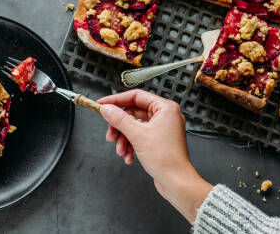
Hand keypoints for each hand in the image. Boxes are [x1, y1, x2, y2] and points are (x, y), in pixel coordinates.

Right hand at [98, 89, 212, 222]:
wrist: (176, 182)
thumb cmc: (167, 159)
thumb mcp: (137, 135)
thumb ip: (119, 119)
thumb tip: (107, 109)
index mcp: (165, 108)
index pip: (136, 96)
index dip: (117, 100)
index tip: (103, 105)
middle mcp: (165, 116)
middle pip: (133, 113)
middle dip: (120, 127)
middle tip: (111, 134)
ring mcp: (162, 129)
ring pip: (134, 126)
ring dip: (124, 139)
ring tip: (121, 150)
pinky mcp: (158, 141)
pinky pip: (139, 137)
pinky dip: (131, 145)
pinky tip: (128, 156)